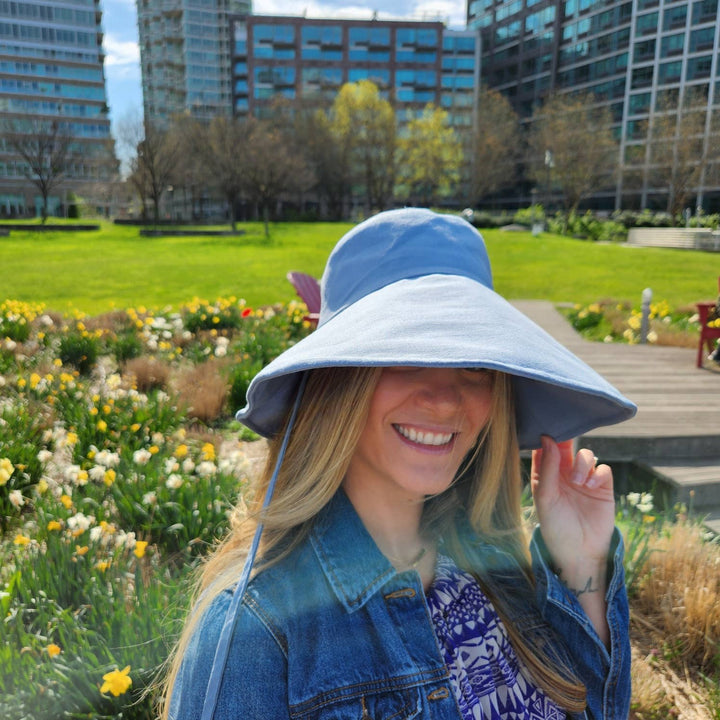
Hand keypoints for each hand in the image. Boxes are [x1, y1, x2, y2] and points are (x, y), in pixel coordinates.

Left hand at [531, 436, 614, 645]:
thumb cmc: (556, 526)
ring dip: (582, 463)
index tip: (545, 429)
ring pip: (586, 454)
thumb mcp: (545, 497)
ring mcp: (584, 479)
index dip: (545, 438)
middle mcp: (564, 474)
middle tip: (565, 438)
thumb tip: (547, 439)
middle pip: (566, 447)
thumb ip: (548, 468)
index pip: (544, 449)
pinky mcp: (602, 487)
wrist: (580, 552)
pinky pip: (602, 469)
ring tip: (578, 481)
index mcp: (546, 475)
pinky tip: (590, 486)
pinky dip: (597, 473)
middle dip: (566, 439)